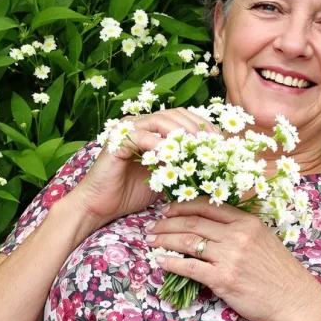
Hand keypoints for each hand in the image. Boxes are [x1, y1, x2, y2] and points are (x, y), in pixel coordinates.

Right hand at [67, 108, 221, 233]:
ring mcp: (126, 130)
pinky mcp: (116, 141)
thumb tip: (213, 163)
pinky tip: (172, 157)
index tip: (220, 141)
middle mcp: (139, 123)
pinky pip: (142, 137)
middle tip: (211, 144)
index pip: (183, 117)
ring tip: (196, 149)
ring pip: (160, 121)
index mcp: (151, 128)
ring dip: (181, 134)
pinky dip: (159, 146)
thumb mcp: (167, 177)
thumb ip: (184, 165)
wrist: (100, 206)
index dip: (203, 126)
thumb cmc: (131, 192)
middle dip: (196, 128)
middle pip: (175, 114)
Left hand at [145, 197, 320, 320]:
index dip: (183, 206)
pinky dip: (171, 262)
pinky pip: (190, 267)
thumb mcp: (264, 241)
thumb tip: (211, 228)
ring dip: (164, 240)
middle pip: (193, 222)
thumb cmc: (281, 275)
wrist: (295, 302)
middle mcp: (237, 235)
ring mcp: (230, 257)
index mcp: (248, 222)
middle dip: (167, 223)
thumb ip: (240, 231)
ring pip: (188, 241)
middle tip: (152, 227)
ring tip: (151, 241)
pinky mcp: (223, 279)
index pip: (208, 206)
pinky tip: (160, 261)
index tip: (168, 210)